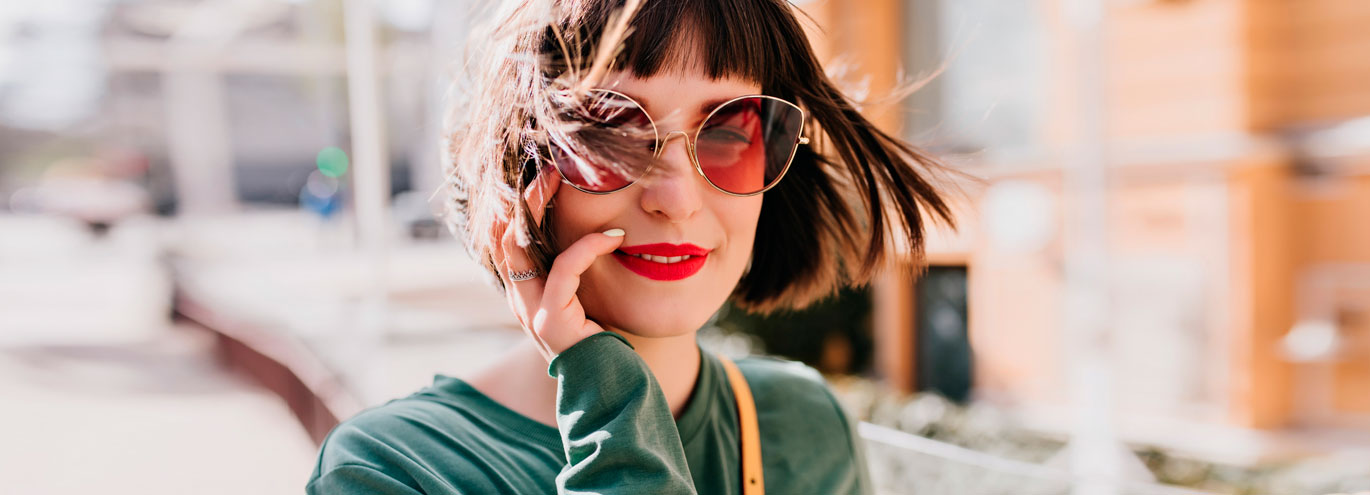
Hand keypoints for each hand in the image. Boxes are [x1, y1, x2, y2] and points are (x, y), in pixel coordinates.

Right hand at [491, 166, 625, 361]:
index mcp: (523, 291)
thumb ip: (575, 272)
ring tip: (567, 181)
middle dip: (521, 195)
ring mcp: (530, 312)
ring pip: (517, 246)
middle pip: (499, 234)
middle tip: (551, 167)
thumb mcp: (583, 300)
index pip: (503, 237)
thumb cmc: (603, 342)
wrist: (609, 389)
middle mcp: (518, 300)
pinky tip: (614, 238)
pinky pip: (565, 272)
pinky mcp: (552, 323)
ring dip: (539, 207)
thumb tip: (596, 228)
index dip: (516, 203)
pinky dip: (588, 249)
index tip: (545, 172)